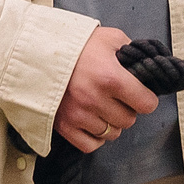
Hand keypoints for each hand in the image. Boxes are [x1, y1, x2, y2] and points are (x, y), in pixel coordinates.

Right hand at [54, 25, 157, 153]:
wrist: (36, 50)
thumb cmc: (75, 43)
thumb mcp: (109, 37)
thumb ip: (131, 52)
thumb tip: (146, 66)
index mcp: (111, 77)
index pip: (146, 103)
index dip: (147, 98)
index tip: (142, 94)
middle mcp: (96, 99)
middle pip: (129, 120)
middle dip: (128, 109)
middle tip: (118, 96)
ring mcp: (79, 115)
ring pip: (112, 133)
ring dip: (111, 122)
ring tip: (103, 106)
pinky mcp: (64, 126)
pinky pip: (90, 145)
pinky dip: (95, 136)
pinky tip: (93, 121)